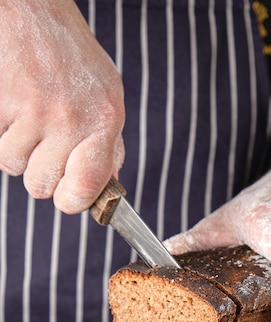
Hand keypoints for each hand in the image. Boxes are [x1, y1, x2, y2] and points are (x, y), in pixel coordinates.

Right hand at [0, 1, 124, 212]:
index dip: (71, 201)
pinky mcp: (2, 103)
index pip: (85, 189)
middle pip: (41, 186)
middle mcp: (71, 118)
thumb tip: (108, 187)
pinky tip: (13, 108)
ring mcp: (33, 110)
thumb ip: (108, 146)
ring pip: (13, 167)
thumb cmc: (71, 58)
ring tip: (29, 116)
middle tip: (44, 141)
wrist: (34, 10)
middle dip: (39, 171)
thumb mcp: (106, 99)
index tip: (66, 195)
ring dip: (16, 150)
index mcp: (103, 121)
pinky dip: (0, 133)